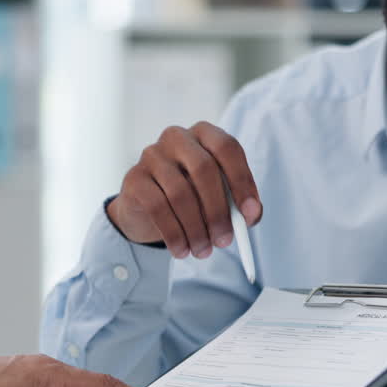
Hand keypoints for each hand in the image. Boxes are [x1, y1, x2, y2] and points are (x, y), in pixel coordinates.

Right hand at [109, 122, 261, 259]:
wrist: (148, 210)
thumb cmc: (194, 199)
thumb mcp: (220, 199)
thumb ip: (240, 205)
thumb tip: (251, 215)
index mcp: (204, 135)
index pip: (227, 148)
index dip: (241, 180)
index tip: (250, 213)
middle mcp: (177, 137)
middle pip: (204, 169)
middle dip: (218, 210)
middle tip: (225, 241)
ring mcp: (152, 155)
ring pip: (180, 193)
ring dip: (196, 229)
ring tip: (203, 251)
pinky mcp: (134, 178)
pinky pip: (158, 208)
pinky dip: (174, 234)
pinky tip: (181, 250)